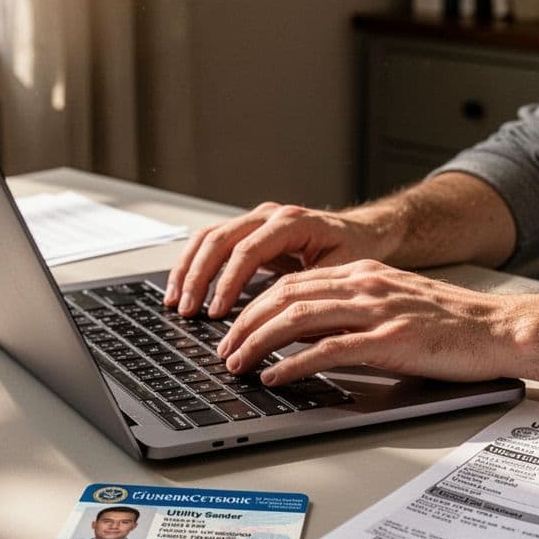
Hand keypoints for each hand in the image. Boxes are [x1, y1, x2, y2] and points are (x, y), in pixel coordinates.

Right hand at [164, 202, 389, 317]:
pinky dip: (193, 266)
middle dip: (199, 277)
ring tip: (176, 303)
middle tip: (188, 310)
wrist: (361, 232)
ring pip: (208, 238)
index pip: (248, 249)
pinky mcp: (247, 233)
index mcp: (291, 222)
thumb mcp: (341, 271)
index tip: (218, 311)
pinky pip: (211, 244)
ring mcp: (255, 221)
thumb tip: (284, 322)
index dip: (229, 282)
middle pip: (219, 239)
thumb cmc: (353, 251)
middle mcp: (268, 216)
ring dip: (188, 271)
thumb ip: (312, 290)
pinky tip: (182, 290)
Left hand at [215, 259, 516, 384]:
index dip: (253, 305)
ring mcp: (377, 311)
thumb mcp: (394, 304)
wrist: (500, 329)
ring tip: (237, 363)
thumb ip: (353, 311)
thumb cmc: (453, 324)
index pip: (291, 282)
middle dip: (244, 323)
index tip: (232, 327)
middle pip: (284, 296)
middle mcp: (365, 285)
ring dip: (258, 342)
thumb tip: (308, 333)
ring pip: (298, 318)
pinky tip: (275, 376)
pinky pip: (329, 350)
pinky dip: (294, 363)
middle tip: (223, 349)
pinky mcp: (391, 341)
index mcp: (363, 274)